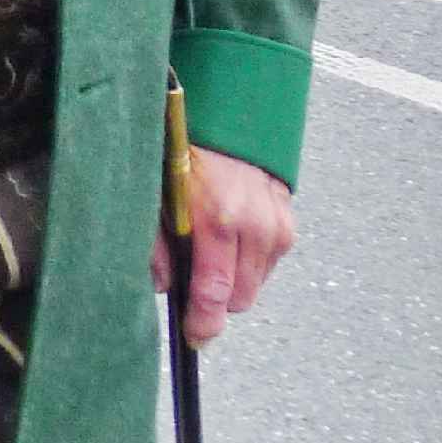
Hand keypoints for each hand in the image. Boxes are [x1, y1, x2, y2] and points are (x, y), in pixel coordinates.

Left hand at [154, 148, 295, 347]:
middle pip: (240, 297)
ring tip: (207, 246)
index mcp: (218, 219)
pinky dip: (248, 256)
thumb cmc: (181, 145)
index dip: (203, 322)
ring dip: (233, 277)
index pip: (215, 293)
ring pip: (256, 281)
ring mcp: (277, 222)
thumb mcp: (153, 189)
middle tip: (190, 279)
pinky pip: (268, 259)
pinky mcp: (288, 216)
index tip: (194, 336)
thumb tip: (165, 285)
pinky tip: (228, 232)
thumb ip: (155, 242)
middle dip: (215, 297)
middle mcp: (255, 225)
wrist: (225, 106)